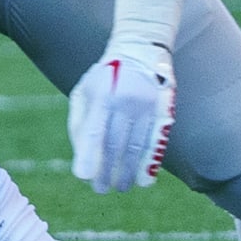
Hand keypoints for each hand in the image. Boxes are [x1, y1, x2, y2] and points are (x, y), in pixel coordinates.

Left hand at [68, 39, 174, 194]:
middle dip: (107, 170)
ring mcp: (146, 106)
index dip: (89, 154)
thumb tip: (81, 156)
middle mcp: (125, 101)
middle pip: (115, 143)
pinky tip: (142, 179)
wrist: (139, 51)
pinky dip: (147, 162)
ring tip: (119, 187)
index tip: (83, 177)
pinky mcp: (161, 111)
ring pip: (135, 146)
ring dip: (127, 171)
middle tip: (100, 189)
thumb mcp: (85, 91)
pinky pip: (153, 142)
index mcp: (103, 94)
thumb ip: (80, 121)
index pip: (94, 130)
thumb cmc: (105, 77)